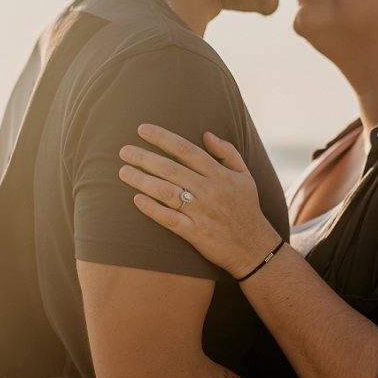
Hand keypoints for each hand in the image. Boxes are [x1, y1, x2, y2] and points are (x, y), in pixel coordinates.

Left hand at [118, 124, 281, 278]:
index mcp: (219, 174)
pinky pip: (170, 219)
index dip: (162, 138)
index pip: (186, 150)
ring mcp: (202, 212)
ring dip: (142, 180)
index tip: (142, 129)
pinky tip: (136, 200)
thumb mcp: (245, 176)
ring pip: (167, 192)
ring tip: (123, 172)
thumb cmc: (247, 209)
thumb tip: (206, 134)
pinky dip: (152, 209)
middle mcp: (209, 190)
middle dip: (144, 158)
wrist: (254, 247)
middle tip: (123, 151)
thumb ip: (228, 152)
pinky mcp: (196, 233)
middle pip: (171, 169)